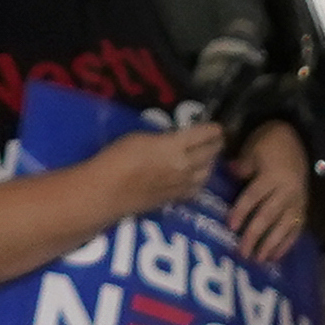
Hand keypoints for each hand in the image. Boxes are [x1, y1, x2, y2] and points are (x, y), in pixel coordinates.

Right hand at [88, 115, 226, 220]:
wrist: (108, 190)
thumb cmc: (116, 158)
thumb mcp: (138, 137)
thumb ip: (161, 138)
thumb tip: (171, 140)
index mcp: (175, 145)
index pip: (203, 134)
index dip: (213, 129)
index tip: (216, 127)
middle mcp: (185, 164)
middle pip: (210, 153)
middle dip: (216, 144)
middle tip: (216, 139)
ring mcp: (183, 183)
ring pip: (207, 172)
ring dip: (210, 162)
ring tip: (207, 157)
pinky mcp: (177, 197)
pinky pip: (197, 187)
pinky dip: (200, 179)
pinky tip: (196, 177)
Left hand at [224, 119, 310, 262]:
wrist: (295, 140)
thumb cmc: (267, 146)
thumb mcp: (253, 150)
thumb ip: (243, 165)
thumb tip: (231, 172)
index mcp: (272, 177)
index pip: (254, 197)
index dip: (242, 211)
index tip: (230, 226)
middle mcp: (287, 192)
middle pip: (268, 215)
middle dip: (255, 235)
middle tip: (242, 253)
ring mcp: (297, 201)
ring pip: (284, 226)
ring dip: (271, 244)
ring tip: (259, 259)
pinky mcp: (303, 208)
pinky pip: (296, 228)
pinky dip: (287, 243)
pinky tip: (276, 256)